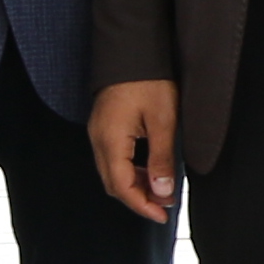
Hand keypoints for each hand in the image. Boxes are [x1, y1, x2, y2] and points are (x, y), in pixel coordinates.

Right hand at [90, 78, 179, 225]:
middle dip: (139, 198)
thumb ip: (162, 159)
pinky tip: (149, 169)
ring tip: (162, 189)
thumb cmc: (149, 79)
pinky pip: (112, 158)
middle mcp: (98, 139)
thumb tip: (162, 192)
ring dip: (135, 185)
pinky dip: (130, 170)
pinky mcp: (103, 125)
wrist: (132, 47)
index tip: (163, 215)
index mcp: (110, 140)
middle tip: (165, 205)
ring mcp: (98, 132)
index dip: (142, 205)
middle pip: (113, 183)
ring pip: (112, 172)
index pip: (122, 186)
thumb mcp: (163, 120)